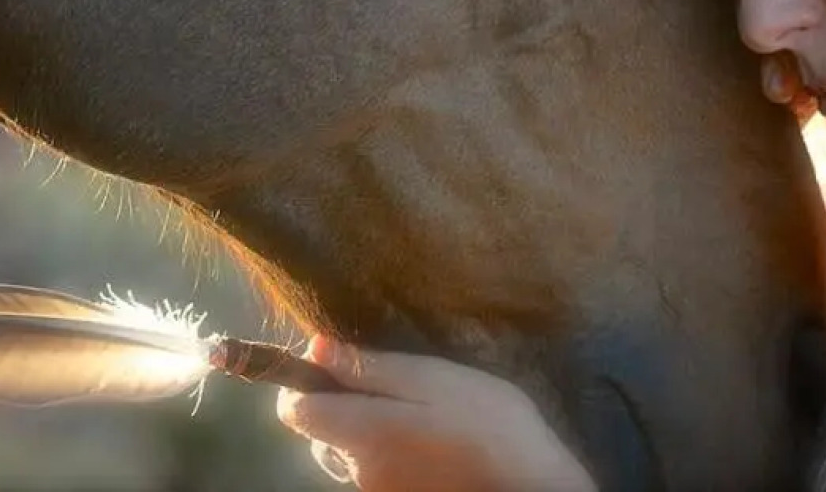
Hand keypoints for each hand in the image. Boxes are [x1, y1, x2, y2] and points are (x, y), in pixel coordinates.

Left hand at [275, 335, 596, 491]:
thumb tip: (314, 348)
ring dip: (368, 429)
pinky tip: (428, 440)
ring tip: (419, 412)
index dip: (304, 381)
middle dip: (343, 405)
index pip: (294, 410)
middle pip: (319, 432)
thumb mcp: (432, 378)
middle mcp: (356, 471)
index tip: (335, 363)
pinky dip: (389, 452)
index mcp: (360, 432)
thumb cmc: (486, 421)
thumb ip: (370, 367)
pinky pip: (373, 470)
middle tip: (396, 385)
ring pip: (347, 451)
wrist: (531, 485)